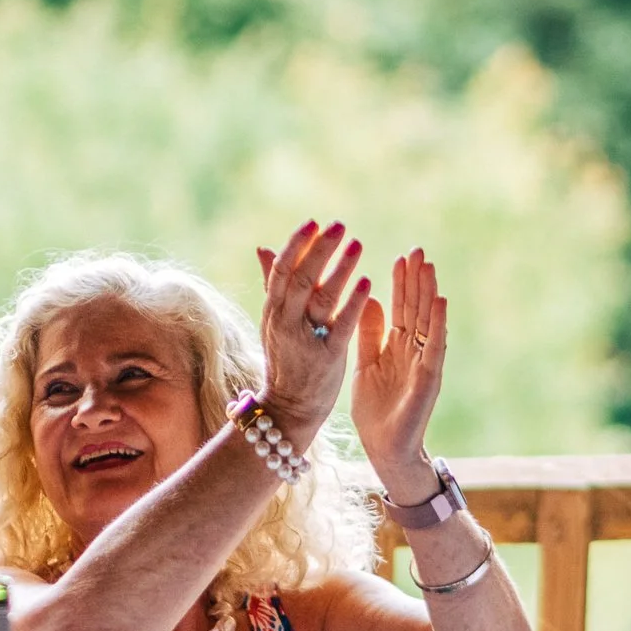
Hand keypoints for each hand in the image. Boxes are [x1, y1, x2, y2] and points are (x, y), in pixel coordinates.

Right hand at [254, 220, 371, 445]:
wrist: (289, 408)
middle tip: (339, 226)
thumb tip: (263, 247)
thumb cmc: (285, 360)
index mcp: (274, 311)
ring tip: (357, 245)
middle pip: (301, 279)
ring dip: (341, 270)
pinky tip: (367, 283)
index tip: (314, 222)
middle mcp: (287, 323)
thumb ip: (272, 284)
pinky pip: (341, 327)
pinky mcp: (328, 358)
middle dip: (320, 250)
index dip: (297, 245)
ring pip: (322, 299)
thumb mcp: (274, 321)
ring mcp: (306, 341)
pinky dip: (353, 304)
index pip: (282, 270)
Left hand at [351, 248, 447, 496]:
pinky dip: (437, 323)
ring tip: (429, 267)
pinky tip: (439, 301)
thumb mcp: (366, 364)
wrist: (383, 448)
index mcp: (396, 347)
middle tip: (418, 250)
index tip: (402, 257)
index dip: (402, 284)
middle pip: (416, 309)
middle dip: (417, 280)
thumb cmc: (375, 411)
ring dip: (428, 294)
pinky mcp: (428, 378)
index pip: (401, 309)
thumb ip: (370, 333)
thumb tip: (371, 298)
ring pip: (428, 322)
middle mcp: (413, 351)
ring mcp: (423, 363)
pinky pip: (434, 346)